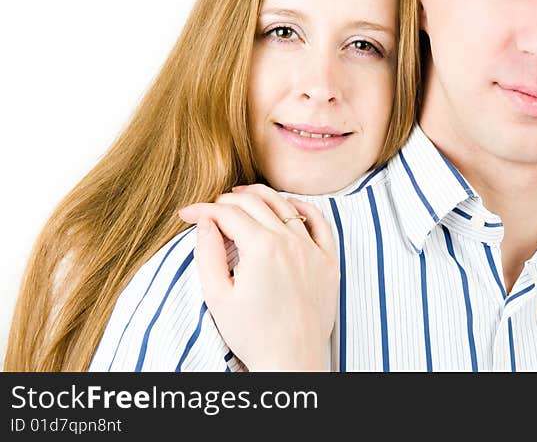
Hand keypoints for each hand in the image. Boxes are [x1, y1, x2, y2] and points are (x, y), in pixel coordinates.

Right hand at [179, 184, 338, 370]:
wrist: (292, 359)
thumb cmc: (252, 334)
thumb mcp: (218, 296)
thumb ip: (207, 253)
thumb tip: (204, 222)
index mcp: (261, 248)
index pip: (227, 214)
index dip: (203, 209)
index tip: (186, 214)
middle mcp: (290, 241)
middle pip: (255, 203)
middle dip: (227, 200)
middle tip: (211, 208)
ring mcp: (313, 249)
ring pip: (286, 206)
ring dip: (261, 198)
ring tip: (242, 197)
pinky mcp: (329, 260)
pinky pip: (319, 222)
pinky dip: (302, 208)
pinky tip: (288, 206)